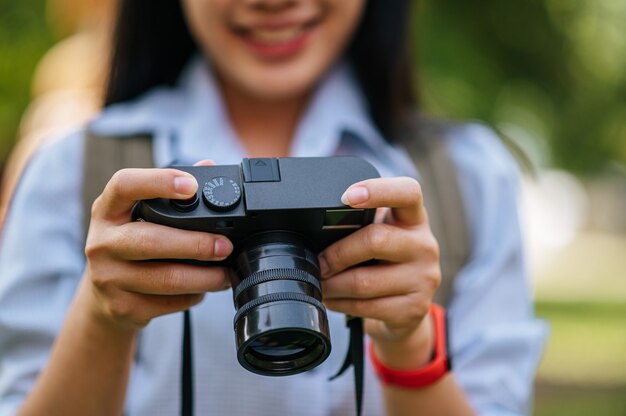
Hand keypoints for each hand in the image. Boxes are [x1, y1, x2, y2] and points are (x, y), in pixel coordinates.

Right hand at [83, 165, 232, 331]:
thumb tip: (209, 165)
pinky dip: (193, 296)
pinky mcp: (122, 307)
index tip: (192, 186)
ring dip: (204, 277)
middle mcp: (102, 242)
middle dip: (196, 244)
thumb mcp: (139, 214)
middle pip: (152, 241)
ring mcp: (108, 278)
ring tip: (225, 274)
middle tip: (225, 246)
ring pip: (166, 279)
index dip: (159, 182)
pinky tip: (203, 289)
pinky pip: (168, 303)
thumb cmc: (130, 244)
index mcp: (107, 210)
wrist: (101, 297)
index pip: (125, 185)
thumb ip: (171, 191)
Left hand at [319, 177, 440, 367]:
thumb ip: (358, 222)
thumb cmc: (384, 260)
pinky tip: (333, 298)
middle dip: (337, 253)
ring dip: (332, 284)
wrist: (407, 306)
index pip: (408, 192)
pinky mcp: (413, 309)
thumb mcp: (379, 233)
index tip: (346, 197)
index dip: (378, 190)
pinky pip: (366, 307)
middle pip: (375, 240)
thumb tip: (310, 227)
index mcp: (413, 218)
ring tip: (319, 281)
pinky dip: (340, 303)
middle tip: (318, 261)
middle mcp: (424, 245)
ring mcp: (423, 279)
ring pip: (364, 281)